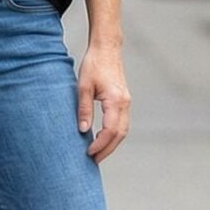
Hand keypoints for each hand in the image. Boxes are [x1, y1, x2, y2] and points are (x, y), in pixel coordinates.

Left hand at [76, 44, 130, 162]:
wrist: (107, 48)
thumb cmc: (94, 64)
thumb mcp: (83, 87)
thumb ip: (84, 109)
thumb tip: (83, 130)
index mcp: (115, 100)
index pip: (110, 131)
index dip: (100, 145)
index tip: (88, 153)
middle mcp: (125, 103)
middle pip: (120, 135)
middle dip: (107, 149)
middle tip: (93, 160)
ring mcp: (127, 102)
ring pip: (123, 130)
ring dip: (111, 144)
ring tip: (97, 153)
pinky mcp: (124, 101)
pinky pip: (122, 123)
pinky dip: (114, 134)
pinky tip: (102, 138)